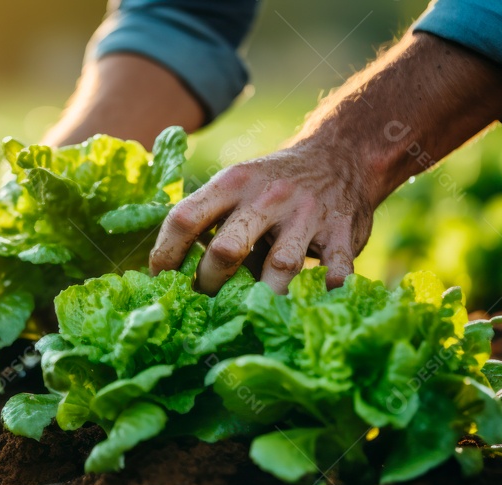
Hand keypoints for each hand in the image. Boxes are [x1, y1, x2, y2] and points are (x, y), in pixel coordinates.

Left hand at [150, 138, 379, 293]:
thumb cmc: (273, 185)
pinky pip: (335, 269)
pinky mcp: (341, 233)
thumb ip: (209, 219)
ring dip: (264, 295)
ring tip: (251, 310)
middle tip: (206, 299)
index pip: (185, 218)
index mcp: (232, 183)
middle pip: (226, 249)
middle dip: (209, 282)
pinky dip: (326, 290)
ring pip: (280, 265)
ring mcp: (306, 215)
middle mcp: (267, 197)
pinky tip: (313, 301)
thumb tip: (171, 271)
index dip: (165, 254)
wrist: (339, 156)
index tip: (159, 279)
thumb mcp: (237, 185)